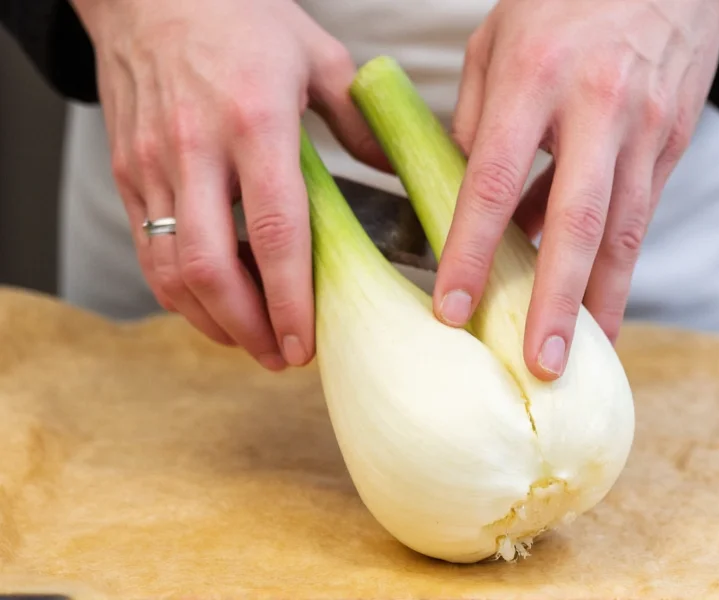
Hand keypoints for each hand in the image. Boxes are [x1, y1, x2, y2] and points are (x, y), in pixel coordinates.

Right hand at [70, 0, 387, 369]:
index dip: (291, 298)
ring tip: (250, 341)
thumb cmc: (239, 16)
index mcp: (256, 123)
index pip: (277, 231)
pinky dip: (179, 290)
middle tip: (282, 356)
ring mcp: (153, 164)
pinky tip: (212, 303)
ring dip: (210, 319)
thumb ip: (359, 121)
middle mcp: (197, 149)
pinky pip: (147, 249)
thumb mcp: (317, 56)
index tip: (308, 340)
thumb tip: (396, 172)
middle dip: (248, 328)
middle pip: (213, 268)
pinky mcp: (126, 171)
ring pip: (171, 269)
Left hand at [435, 0, 718, 378]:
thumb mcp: (497, 41)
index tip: (453, 308)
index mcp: (535, 76)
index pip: (492, 179)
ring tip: (582, 360)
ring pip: (624, 233)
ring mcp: (644, 129)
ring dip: (601, 302)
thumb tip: (462, 193)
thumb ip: (474, 118)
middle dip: (555, 303)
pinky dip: (617, 266)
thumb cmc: (566, 1)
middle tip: (540, 364)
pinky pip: (640, 216)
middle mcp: (596, 107)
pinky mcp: (673, 144)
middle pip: (575, 223)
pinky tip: (599, 304)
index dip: (470, 249)